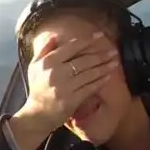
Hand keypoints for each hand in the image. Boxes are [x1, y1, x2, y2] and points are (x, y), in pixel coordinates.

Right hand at [10, 33, 119, 149]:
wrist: (37, 114)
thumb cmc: (38, 88)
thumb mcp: (35, 67)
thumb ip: (44, 50)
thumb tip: (55, 36)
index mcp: (48, 62)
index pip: (71, 47)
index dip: (87, 40)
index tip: (100, 35)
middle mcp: (56, 73)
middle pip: (83, 60)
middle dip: (101, 55)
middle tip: (113, 51)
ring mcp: (64, 87)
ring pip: (89, 74)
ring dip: (104, 67)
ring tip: (115, 62)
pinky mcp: (72, 100)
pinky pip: (90, 87)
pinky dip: (100, 81)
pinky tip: (108, 76)